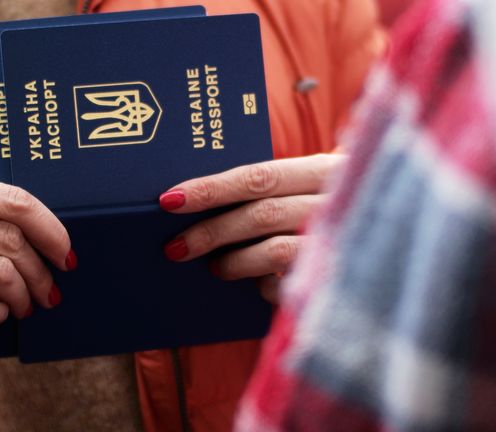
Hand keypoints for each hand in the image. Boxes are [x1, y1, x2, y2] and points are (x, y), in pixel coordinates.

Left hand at [159, 154, 343, 302]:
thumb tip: (202, 200)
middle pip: (260, 214)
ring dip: (236, 262)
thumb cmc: (340, 209)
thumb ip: (275, 191)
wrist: (399, 234)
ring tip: (217, 269)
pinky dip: (268, 288)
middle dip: (211, 232)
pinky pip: (292, 287)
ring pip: (274, 251)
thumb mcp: (316, 188)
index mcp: (326, 170)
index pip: (258, 176)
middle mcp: (338, 200)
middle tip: (175, 248)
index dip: (211, 188)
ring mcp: (345, 241)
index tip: (169, 200)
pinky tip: (261, 287)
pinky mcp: (344, 279)